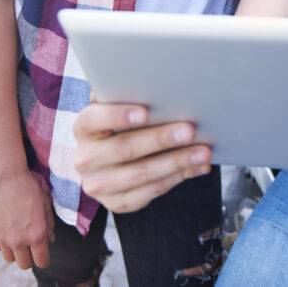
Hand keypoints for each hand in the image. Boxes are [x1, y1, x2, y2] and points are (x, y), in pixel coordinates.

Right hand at [0, 168, 54, 269]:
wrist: (6, 176)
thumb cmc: (30, 188)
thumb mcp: (46, 205)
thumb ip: (49, 225)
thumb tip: (49, 240)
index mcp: (36, 234)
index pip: (42, 261)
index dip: (44, 260)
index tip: (44, 255)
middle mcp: (18, 240)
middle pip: (24, 264)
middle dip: (29, 257)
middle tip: (31, 246)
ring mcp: (2, 238)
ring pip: (9, 258)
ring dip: (15, 251)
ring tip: (18, 237)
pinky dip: (1, 243)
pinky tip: (6, 231)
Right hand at [72, 103, 212, 212]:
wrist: (108, 162)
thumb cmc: (122, 125)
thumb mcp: (118, 108)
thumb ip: (128, 96)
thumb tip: (158, 84)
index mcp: (83, 128)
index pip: (93, 119)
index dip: (117, 115)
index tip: (145, 112)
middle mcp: (85, 158)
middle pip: (124, 149)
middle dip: (160, 139)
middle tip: (190, 130)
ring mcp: (98, 185)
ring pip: (141, 174)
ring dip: (177, 162)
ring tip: (203, 152)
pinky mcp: (116, 203)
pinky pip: (150, 192)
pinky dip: (178, 178)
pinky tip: (198, 167)